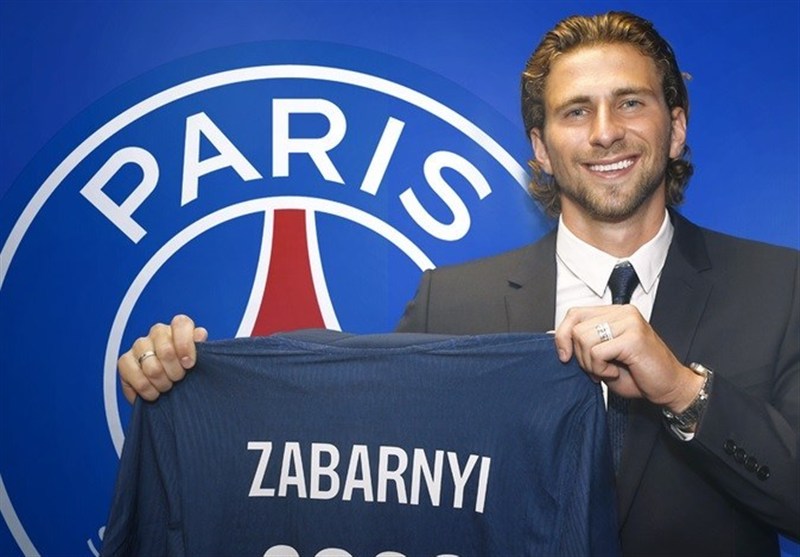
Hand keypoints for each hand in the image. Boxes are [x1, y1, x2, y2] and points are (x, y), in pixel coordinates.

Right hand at [117, 314, 207, 403]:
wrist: (170, 387)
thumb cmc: (185, 370)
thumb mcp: (200, 359)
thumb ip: (203, 347)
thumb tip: (200, 335)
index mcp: (178, 327)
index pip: (181, 324)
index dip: (186, 345)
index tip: (189, 364)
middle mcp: (158, 332)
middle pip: (166, 351)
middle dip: (175, 372)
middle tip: (178, 378)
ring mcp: (140, 345)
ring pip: (152, 368)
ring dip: (162, 383)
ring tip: (167, 386)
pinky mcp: (125, 360)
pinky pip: (135, 377)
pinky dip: (147, 390)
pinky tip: (153, 391)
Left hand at [554, 305, 702, 411]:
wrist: (669, 387)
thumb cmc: (638, 374)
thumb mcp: (602, 357)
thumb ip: (582, 344)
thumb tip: (552, 336)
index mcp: (614, 312)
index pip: (574, 313)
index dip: (562, 335)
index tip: (564, 356)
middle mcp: (622, 312)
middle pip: (576, 327)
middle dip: (579, 355)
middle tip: (596, 369)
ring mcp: (629, 322)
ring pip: (584, 339)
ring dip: (590, 364)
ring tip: (607, 370)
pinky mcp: (633, 337)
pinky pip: (597, 352)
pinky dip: (601, 369)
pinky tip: (615, 372)